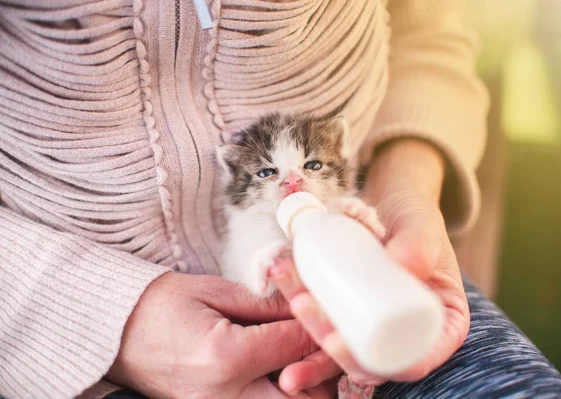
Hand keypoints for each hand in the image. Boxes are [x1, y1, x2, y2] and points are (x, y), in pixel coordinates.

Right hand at [106, 272, 341, 398]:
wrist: (114, 333)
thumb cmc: (159, 306)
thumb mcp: (214, 292)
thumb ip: (265, 304)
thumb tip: (305, 307)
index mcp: (226, 358)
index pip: (296, 346)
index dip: (319, 327)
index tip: (325, 315)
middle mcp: (225, 397)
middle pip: (304, 398)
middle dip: (321, 371)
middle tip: (320, 345)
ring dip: (305, 389)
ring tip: (300, 360)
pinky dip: (281, 397)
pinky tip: (280, 376)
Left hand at [270, 140, 469, 389]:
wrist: (392, 201)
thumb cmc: (415, 216)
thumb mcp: (424, 226)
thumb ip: (421, 241)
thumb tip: (405, 266)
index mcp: (439, 327)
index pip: (412, 363)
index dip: (372, 366)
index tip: (337, 344)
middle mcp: (406, 332)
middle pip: (367, 358)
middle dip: (326, 350)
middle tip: (303, 309)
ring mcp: (374, 322)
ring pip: (343, 342)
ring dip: (308, 331)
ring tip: (291, 296)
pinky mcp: (351, 308)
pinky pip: (328, 317)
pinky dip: (304, 303)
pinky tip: (284, 283)